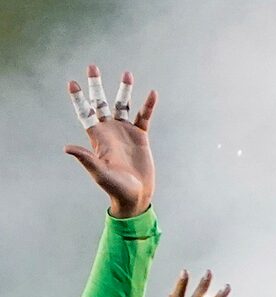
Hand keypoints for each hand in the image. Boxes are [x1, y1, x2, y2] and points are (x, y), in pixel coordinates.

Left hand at [63, 65, 155, 217]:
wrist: (135, 195)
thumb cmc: (115, 187)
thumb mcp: (99, 173)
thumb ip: (86, 159)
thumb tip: (68, 148)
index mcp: (97, 137)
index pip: (85, 112)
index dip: (79, 98)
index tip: (73, 82)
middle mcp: (109, 130)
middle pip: (101, 102)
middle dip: (96, 85)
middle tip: (92, 67)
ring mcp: (125, 132)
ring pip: (123, 105)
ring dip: (124, 90)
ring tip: (127, 74)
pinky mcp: (141, 137)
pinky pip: (144, 117)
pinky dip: (148, 106)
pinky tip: (152, 93)